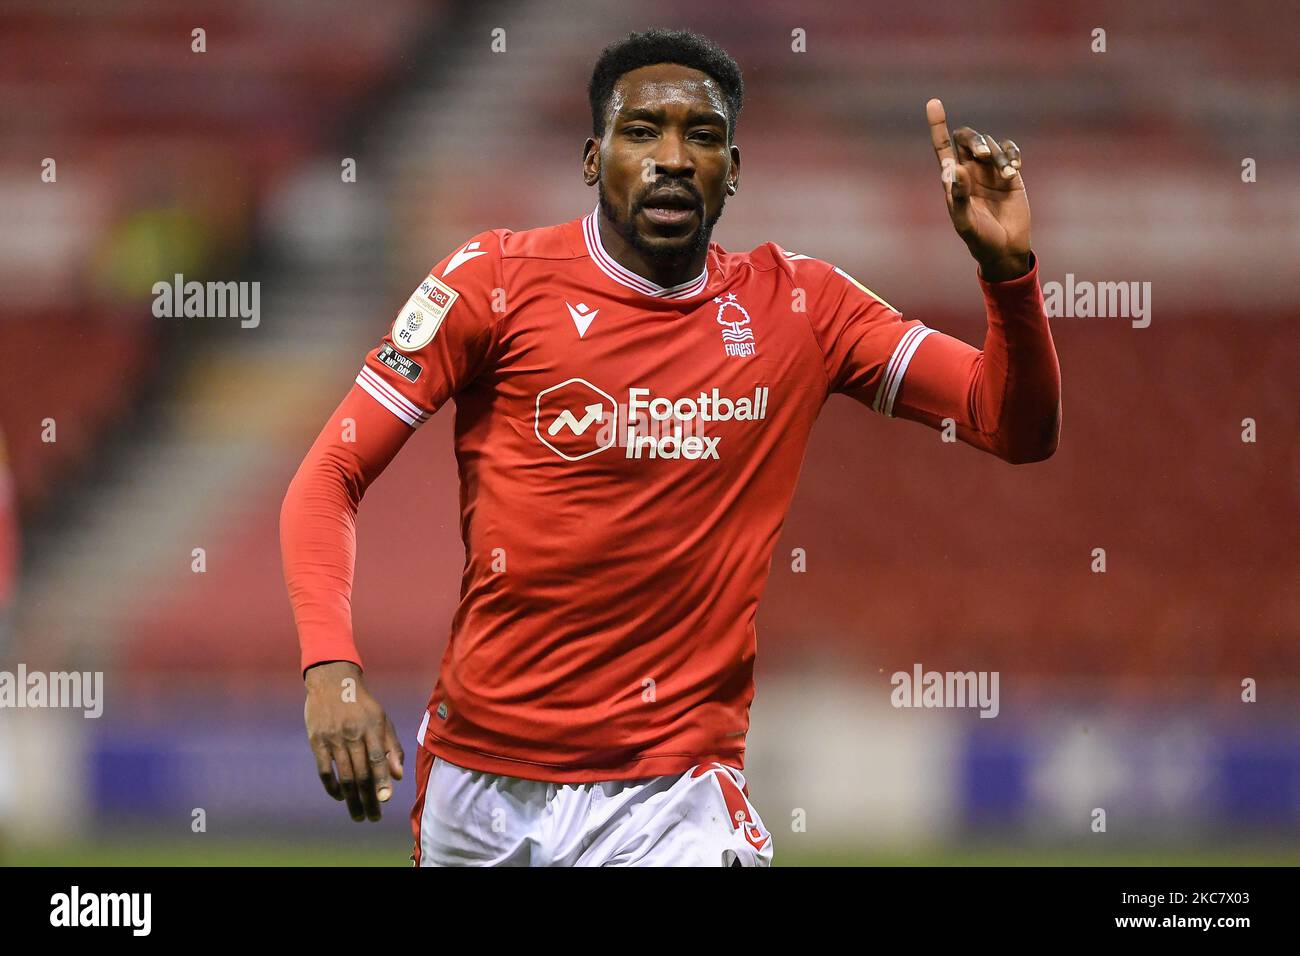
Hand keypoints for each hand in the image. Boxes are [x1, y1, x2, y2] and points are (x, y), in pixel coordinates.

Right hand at [304, 661, 404, 821]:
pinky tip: (341, 797)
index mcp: (372, 727)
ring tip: (359, 816)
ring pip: (344, 775)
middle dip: (368, 799)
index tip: (385, 800)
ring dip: (352, 799)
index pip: (377, 758)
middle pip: (361, 773)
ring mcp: (333, 738)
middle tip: (373, 818)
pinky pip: (325, 770)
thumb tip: (398, 777)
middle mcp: (352, 734)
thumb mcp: (382, 719)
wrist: (333, 682)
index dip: (381, 780)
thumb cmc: (362, 705)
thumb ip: (392, 747)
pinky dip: (332, 787)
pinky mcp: (317, 741)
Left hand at [926, 98, 1031, 281]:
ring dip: (997, 154)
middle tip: (982, 155)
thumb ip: (960, 197)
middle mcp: (970, 171)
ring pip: (991, 145)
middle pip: (967, 139)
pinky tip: (1014, 171)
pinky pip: (1010, 152)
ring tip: (1006, 174)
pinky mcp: (1010, 174)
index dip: (937, 125)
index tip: (934, 102)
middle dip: (975, 140)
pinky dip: (1012, 156)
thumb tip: (956, 170)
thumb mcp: (965, 222)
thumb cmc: (979, 239)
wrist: (1005, 248)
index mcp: (953, 179)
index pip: (942, 147)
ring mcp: (990, 171)